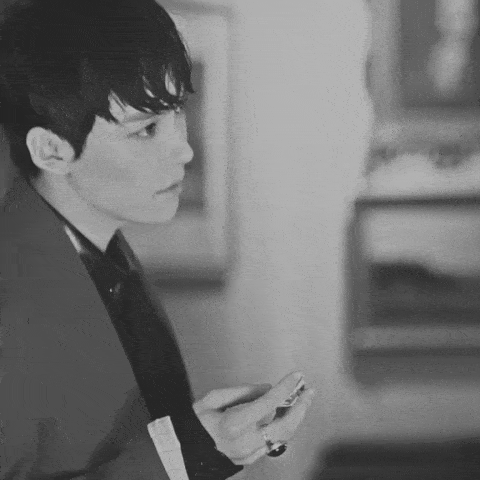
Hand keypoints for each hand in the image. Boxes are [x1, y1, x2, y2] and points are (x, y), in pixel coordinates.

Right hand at [193, 372, 314, 465]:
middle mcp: (245, 441)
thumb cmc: (196, 422)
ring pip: (282, 436)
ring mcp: (249, 454)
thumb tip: (268, 388)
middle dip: (300, 407)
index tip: (296, 376)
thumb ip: (243, 392)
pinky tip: (286, 414)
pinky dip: (283, 427)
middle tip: (309, 391)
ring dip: (295, 417)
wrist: (185, 450)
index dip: (285, 388)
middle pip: (284, 426)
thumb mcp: (213, 399)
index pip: (269, 403)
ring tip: (302, 400)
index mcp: (234, 423)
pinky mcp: (250, 460)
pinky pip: (273, 442)